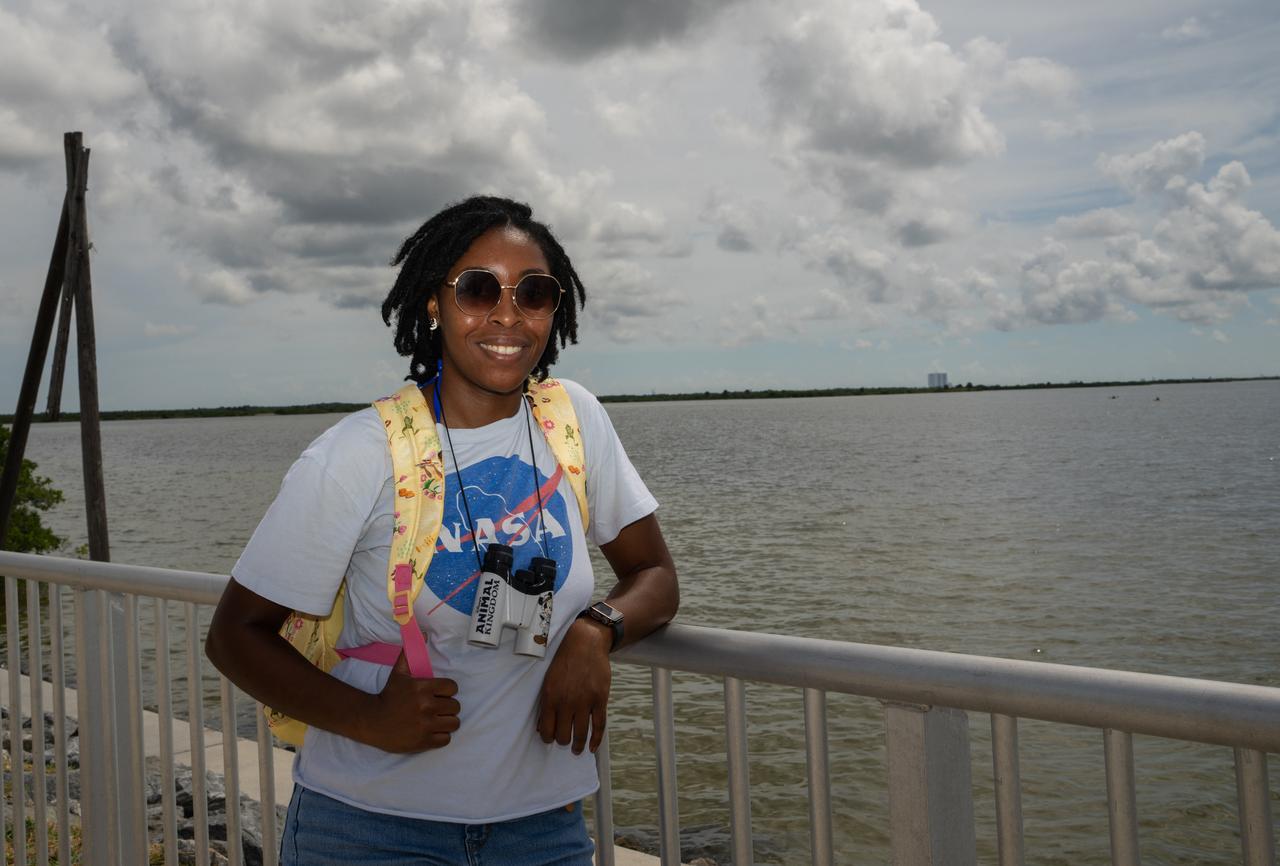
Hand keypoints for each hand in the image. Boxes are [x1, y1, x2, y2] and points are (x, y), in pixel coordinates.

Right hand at [360, 652, 460, 752]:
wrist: (372, 720)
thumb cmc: (388, 695)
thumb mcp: (399, 673)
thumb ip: (410, 654)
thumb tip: (424, 633)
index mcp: (423, 688)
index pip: (452, 688)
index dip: (447, 690)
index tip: (439, 693)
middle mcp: (427, 706)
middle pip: (455, 706)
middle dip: (447, 706)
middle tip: (436, 707)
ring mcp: (426, 725)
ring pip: (453, 723)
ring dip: (446, 722)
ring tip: (436, 720)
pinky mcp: (423, 741)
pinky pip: (446, 739)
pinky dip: (441, 736)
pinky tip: (431, 731)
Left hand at [538, 617, 611, 753]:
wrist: (585, 644)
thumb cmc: (564, 662)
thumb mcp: (548, 681)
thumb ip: (545, 704)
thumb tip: (542, 728)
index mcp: (550, 697)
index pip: (547, 729)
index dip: (548, 738)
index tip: (551, 739)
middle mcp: (566, 701)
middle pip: (563, 735)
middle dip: (563, 742)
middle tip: (565, 741)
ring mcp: (585, 701)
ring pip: (581, 733)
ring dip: (578, 746)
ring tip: (577, 750)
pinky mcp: (600, 699)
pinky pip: (599, 725)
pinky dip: (596, 740)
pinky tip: (592, 747)